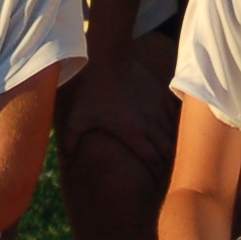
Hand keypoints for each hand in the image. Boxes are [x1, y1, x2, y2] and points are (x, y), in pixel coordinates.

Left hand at [60, 40, 179, 178]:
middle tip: (165, 169)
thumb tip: (66, 164)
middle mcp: (150, 123)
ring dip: (171, 142)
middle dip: (168, 162)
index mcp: (133, 133)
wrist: (108, 59)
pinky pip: (174, 113)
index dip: (158, 173)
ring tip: (168, 150)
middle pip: (168, 149)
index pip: (153, 160)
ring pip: (173, 132)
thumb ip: (70, 143)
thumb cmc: (91, 91)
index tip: (157, 180)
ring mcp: (158, 107)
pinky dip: (173, 122)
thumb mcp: (77, 118)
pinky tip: (169, 126)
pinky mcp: (161, 93)